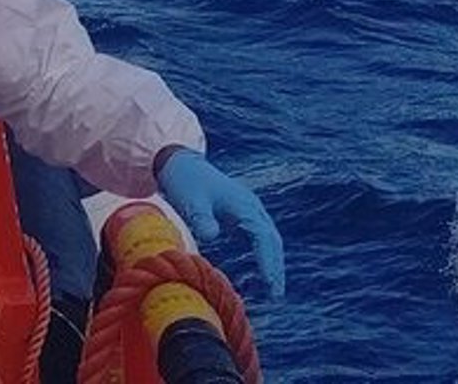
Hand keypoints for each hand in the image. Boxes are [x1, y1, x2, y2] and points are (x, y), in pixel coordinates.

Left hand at [156, 149, 284, 297]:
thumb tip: (212, 236)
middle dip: (276, 265)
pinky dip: (265, 253)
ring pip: (268, 236)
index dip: (268, 260)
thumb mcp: (191, 201)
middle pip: (271, 237)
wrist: (181, 163)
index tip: (270, 283)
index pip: (262, 235)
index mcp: (242, 203)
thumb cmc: (186, 182)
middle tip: (276, 295)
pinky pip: (259, 236)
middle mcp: (250, 205)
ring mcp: (247, 208)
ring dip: (273, 261)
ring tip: (274, 289)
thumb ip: (201, 218)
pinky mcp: (241, 213)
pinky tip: (263, 271)